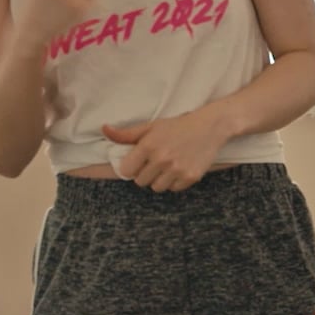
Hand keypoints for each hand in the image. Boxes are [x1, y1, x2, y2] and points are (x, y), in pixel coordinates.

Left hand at [101, 108, 232, 191]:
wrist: (211, 126)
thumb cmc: (178, 126)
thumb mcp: (151, 126)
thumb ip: (126, 134)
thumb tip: (103, 129)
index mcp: (148, 146)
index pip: (126, 170)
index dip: (131, 167)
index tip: (138, 162)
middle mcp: (162, 159)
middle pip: (140, 181)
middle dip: (145, 173)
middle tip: (156, 162)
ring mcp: (177, 170)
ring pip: (156, 187)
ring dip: (159, 180)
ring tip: (168, 166)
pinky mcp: (190, 177)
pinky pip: (173, 189)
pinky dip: (175, 182)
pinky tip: (180, 168)